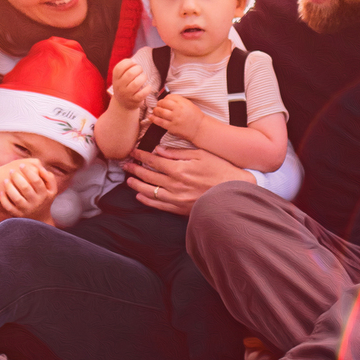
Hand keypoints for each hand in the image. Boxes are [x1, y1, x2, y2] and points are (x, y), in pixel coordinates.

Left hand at [0, 158, 56, 220]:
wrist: (40, 219)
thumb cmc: (44, 198)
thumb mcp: (51, 189)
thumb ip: (49, 177)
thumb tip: (40, 168)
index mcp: (44, 194)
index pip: (37, 181)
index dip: (28, 171)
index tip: (21, 165)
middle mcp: (36, 202)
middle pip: (25, 188)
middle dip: (17, 177)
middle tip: (11, 171)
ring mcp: (27, 210)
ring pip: (17, 198)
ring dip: (9, 187)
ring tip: (5, 180)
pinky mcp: (18, 215)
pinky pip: (9, 208)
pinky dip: (4, 200)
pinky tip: (2, 192)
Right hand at [110, 58, 152, 112]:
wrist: (122, 104)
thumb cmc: (124, 86)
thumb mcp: (120, 77)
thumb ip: (125, 68)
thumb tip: (134, 61)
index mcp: (115, 78)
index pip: (119, 67)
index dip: (129, 62)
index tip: (133, 63)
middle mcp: (119, 86)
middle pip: (130, 74)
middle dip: (139, 69)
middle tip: (140, 70)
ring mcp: (126, 94)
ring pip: (136, 83)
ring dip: (143, 77)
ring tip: (144, 77)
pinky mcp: (134, 101)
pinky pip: (142, 93)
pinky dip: (148, 88)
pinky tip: (148, 86)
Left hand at [122, 147, 247, 215]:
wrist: (233, 192)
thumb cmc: (220, 170)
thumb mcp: (200, 154)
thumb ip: (178, 153)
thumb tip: (159, 150)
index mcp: (179, 169)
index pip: (154, 161)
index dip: (141, 155)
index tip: (133, 152)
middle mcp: (175, 184)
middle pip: (148, 175)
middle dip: (135, 168)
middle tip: (125, 164)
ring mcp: (176, 198)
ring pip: (150, 191)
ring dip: (137, 184)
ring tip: (129, 179)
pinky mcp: (180, 209)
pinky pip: (159, 205)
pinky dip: (147, 201)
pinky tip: (140, 196)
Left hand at [150, 92, 203, 142]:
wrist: (199, 129)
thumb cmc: (195, 116)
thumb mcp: (189, 104)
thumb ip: (179, 100)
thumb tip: (166, 98)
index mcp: (183, 103)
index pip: (169, 97)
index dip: (165, 98)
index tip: (164, 101)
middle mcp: (178, 109)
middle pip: (163, 103)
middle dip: (159, 104)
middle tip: (158, 105)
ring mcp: (174, 118)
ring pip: (160, 112)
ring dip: (155, 110)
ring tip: (155, 111)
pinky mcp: (171, 127)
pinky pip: (160, 122)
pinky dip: (153, 119)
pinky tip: (151, 117)